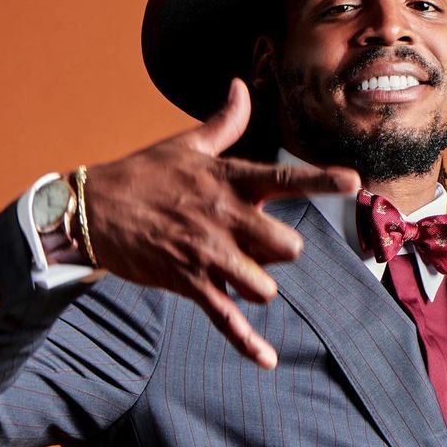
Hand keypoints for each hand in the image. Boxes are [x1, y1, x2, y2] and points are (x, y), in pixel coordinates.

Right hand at [77, 78, 359, 368]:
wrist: (93, 210)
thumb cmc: (142, 175)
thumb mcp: (185, 145)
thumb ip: (224, 122)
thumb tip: (240, 86)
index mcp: (229, 181)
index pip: (284, 178)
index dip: (320, 180)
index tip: (353, 181)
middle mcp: (225, 218)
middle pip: (286, 248)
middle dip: (282, 253)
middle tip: (261, 247)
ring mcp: (208, 254)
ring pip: (263, 286)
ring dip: (259, 286)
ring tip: (239, 274)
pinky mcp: (190, 283)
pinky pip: (227, 319)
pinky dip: (246, 343)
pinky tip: (267, 361)